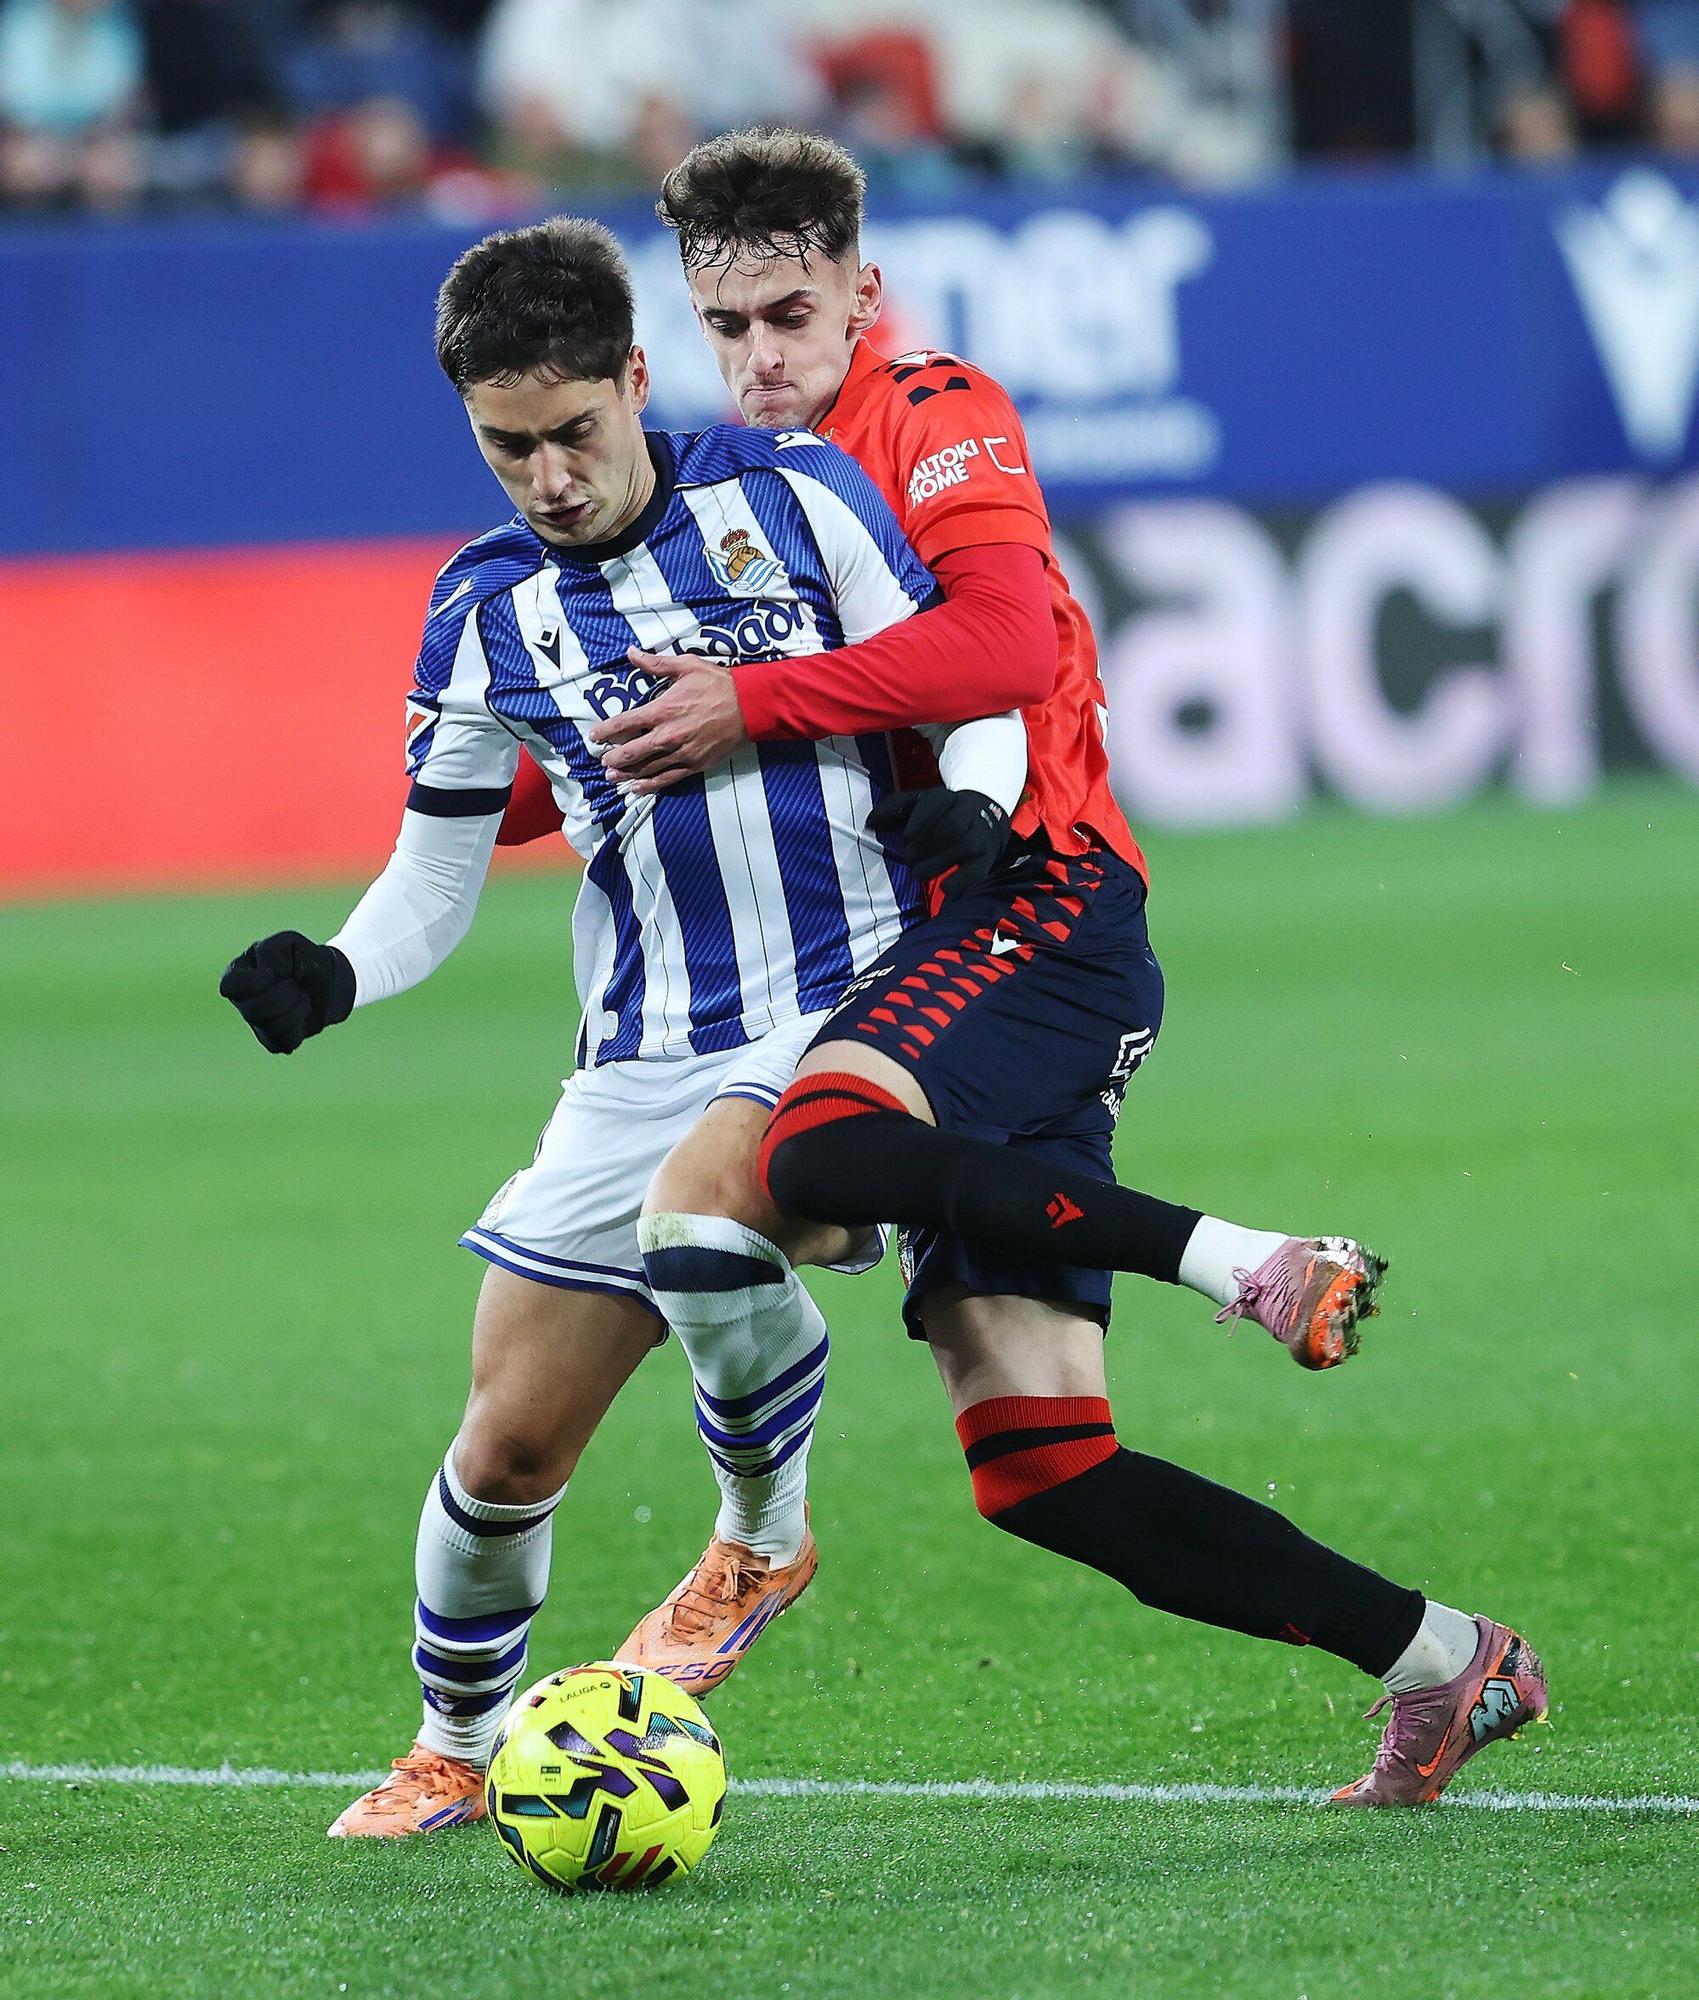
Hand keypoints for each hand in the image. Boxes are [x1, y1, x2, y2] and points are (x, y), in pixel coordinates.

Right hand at [219, 931, 354, 1053]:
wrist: (331, 980)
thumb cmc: (303, 957)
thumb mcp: (288, 943)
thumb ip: (270, 952)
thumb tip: (265, 973)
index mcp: (239, 974)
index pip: (228, 986)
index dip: (251, 983)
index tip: (270, 974)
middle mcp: (243, 1001)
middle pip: (251, 1011)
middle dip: (281, 996)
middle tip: (295, 985)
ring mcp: (257, 1023)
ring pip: (270, 1028)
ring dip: (295, 1009)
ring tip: (302, 997)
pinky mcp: (274, 1040)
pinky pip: (284, 1041)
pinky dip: (300, 1025)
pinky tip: (303, 1013)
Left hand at [589, 648, 749, 792]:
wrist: (750, 706)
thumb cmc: (718, 684)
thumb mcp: (686, 666)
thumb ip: (656, 664)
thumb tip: (631, 652)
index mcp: (662, 710)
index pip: (624, 723)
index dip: (606, 731)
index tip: (594, 736)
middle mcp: (668, 735)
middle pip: (631, 752)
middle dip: (613, 758)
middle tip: (602, 761)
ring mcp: (681, 752)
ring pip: (646, 768)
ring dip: (626, 774)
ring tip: (612, 777)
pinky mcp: (694, 764)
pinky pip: (667, 778)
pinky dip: (650, 785)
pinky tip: (636, 789)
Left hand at [866, 788, 1011, 901]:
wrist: (985, 815)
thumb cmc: (938, 814)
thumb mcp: (916, 804)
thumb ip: (892, 809)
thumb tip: (869, 823)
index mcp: (946, 798)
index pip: (937, 804)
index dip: (921, 820)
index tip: (906, 836)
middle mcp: (967, 814)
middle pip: (952, 827)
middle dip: (928, 844)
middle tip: (910, 856)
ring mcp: (978, 837)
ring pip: (964, 847)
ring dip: (937, 863)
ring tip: (918, 872)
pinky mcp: (985, 859)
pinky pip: (977, 871)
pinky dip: (961, 881)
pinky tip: (945, 886)